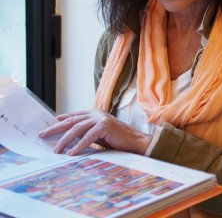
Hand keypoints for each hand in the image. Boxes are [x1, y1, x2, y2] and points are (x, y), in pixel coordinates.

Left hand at [38, 109, 152, 155]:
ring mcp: (100, 119)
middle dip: (55, 129)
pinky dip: (78, 146)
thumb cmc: (117, 140)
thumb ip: (86, 132)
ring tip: (56, 150)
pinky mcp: (104, 126)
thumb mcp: (98, 134)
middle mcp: (96, 113)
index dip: (60, 120)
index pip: (73, 116)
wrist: (135, 142)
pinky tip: (71, 153)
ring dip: (64, 141)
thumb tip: (69, 138)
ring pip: (76, 129)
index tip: (47, 126)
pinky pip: (87, 138)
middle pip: (71, 121)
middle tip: (42, 135)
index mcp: (95, 113)